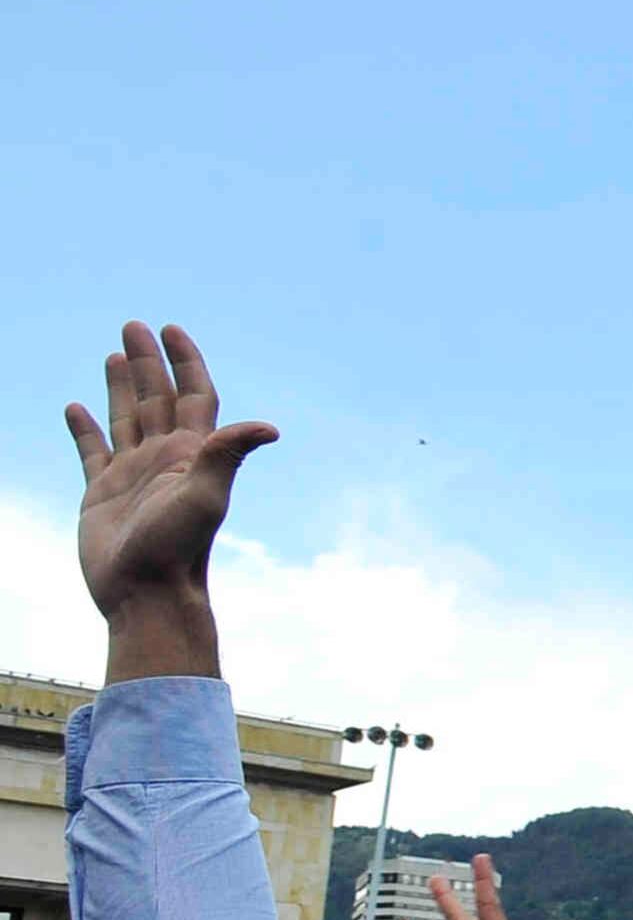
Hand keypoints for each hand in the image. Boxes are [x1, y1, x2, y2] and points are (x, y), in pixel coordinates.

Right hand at [66, 324, 276, 669]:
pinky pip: (92, 450)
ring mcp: (132, 475)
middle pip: (157, 398)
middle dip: (148, 362)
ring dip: (121, 387)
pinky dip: (84, 428)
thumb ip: (227, 456)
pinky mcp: (100, 493)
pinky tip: (75, 407)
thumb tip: (270, 428)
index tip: (171, 330)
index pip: (193, 395)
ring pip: (127, 418)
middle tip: (133, 326)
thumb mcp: (206, 497)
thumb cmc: (179, 549)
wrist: (147, 594)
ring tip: (114, 354)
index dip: (185, 362)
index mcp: (191, 453)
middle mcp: (165, 459)